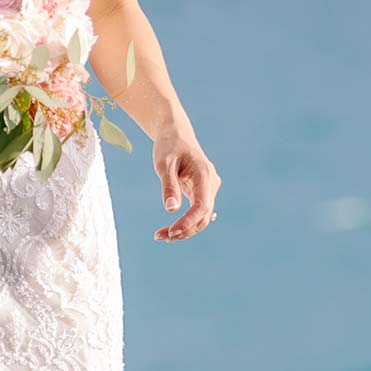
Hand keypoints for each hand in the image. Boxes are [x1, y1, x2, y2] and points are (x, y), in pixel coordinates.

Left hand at [152, 126, 220, 241]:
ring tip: (161, 236)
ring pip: (202, 217)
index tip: (171, 232)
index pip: (202, 206)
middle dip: (184, 230)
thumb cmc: (169, 145)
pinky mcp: (203, 191)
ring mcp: (209, 188)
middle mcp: (211, 183)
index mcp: (204, 174)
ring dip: (185, 230)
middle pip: (203, 216)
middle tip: (159, 237)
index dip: (188, 222)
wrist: (176, 134)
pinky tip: (170, 231)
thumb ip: (168, 186)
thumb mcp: (164, 163)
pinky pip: (198, 212)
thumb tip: (171, 209)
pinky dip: (186, 222)